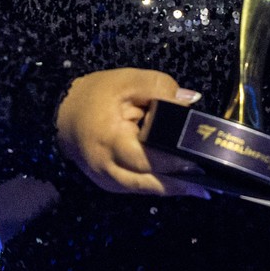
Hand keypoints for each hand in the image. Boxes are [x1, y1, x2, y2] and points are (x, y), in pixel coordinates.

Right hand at [55, 67, 209, 197]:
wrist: (61, 112)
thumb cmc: (96, 94)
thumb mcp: (127, 80)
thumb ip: (159, 87)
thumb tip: (190, 100)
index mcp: (111, 140)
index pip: (148, 157)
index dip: (175, 161)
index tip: (201, 160)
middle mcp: (107, 168)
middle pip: (149, 183)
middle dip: (179, 183)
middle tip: (208, 183)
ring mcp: (106, 180)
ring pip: (144, 190)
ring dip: (171, 188)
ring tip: (201, 187)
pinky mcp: (108, 184)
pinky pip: (137, 187)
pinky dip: (157, 183)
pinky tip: (179, 182)